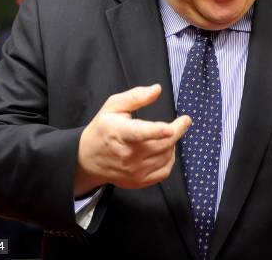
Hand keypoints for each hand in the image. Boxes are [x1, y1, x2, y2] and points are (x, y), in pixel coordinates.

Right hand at [74, 84, 190, 195]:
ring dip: (172, 143)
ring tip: (166, 135)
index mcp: (119, 133)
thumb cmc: (103, 129)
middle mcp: (127, 155)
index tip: (170, 128)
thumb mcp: (113, 106)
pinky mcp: (139, 181)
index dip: (156, 131)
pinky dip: (170, 158)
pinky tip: (164, 150)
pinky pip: (165, 171)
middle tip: (184, 121)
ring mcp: (134, 171)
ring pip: (167, 156)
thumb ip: (135, 96)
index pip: (139, 133)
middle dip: (178, 130)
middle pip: (162, 144)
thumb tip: (157, 89)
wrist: (87, 160)